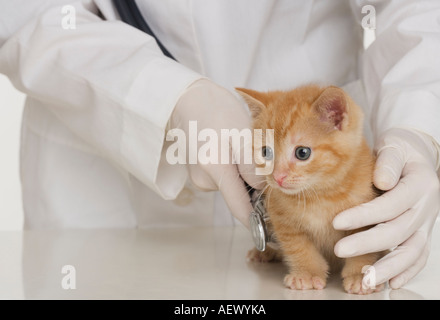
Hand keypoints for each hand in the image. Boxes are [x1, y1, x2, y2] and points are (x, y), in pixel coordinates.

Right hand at [170, 79, 264, 226]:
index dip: (260, 219)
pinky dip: (233, 167)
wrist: (187, 100)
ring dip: (244, 172)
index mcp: (216, 170)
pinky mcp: (199, 172)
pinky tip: (230, 148)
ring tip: (241, 146)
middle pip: (240, 195)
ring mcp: (200, 178)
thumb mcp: (243, 133)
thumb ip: (253, 166)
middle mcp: (205, 180)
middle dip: (255, 185)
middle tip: (264, 161)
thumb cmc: (217, 111)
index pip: (241, 209)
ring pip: (233, 184)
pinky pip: (224, 176)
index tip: (274, 225)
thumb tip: (263, 190)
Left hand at [333, 128, 439, 288]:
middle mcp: (426, 207)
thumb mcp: (395, 147)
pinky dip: (406, 271)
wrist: (417, 157)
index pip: (390, 204)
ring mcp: (426, 223)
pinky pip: (419, 257)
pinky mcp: (422, 233)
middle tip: (338, 249)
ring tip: (366, 279)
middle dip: (366, 243)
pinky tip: (390, 283)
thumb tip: (383, 181)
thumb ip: (389, 162)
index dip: (364, 215)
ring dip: (387, 267)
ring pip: (411, 251)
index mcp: (420, 184)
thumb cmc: (400, 151)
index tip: (337, 221)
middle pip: (397, 231)